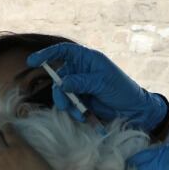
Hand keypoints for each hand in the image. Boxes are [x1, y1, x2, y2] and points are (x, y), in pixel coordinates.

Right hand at [26, 42, 167, 130]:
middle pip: (60, 77)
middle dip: (60, 92)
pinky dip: (74, 112)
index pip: (64, 51)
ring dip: (68, 105)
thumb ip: (82, 82)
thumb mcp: (103, 83)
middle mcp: (82, 71)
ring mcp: (81, 86)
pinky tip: (84, 118)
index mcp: (88, 59)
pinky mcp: (83, 101)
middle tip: (65, 104)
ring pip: (63, 94)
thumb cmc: (123, 90)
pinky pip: (70, 105)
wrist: (135, 111)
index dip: (47, 54)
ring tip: (80, 114)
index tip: (33, 61)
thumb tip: (62, 84)